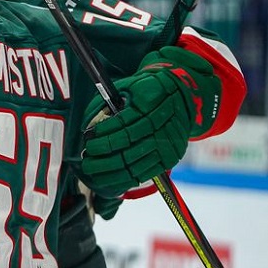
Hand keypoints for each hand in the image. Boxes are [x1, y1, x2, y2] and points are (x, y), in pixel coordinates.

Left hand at [80, 46, 220, 196]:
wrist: (182, 97)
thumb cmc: (146, 91)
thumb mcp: (127, 87)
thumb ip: (107, 104)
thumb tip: (88, 126)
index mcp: (151, 104)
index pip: (124, 124)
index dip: (104, 133)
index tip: (88, 137)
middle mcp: (163, 126)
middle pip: (128, 147)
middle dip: (103, 156)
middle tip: (86, 159)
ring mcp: (167, 145)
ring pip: (135, 164)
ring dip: (109, 170)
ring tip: (92, 169)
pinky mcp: (169, 159)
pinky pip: (144, 174)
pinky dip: (124, 179)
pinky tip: (108, 179)